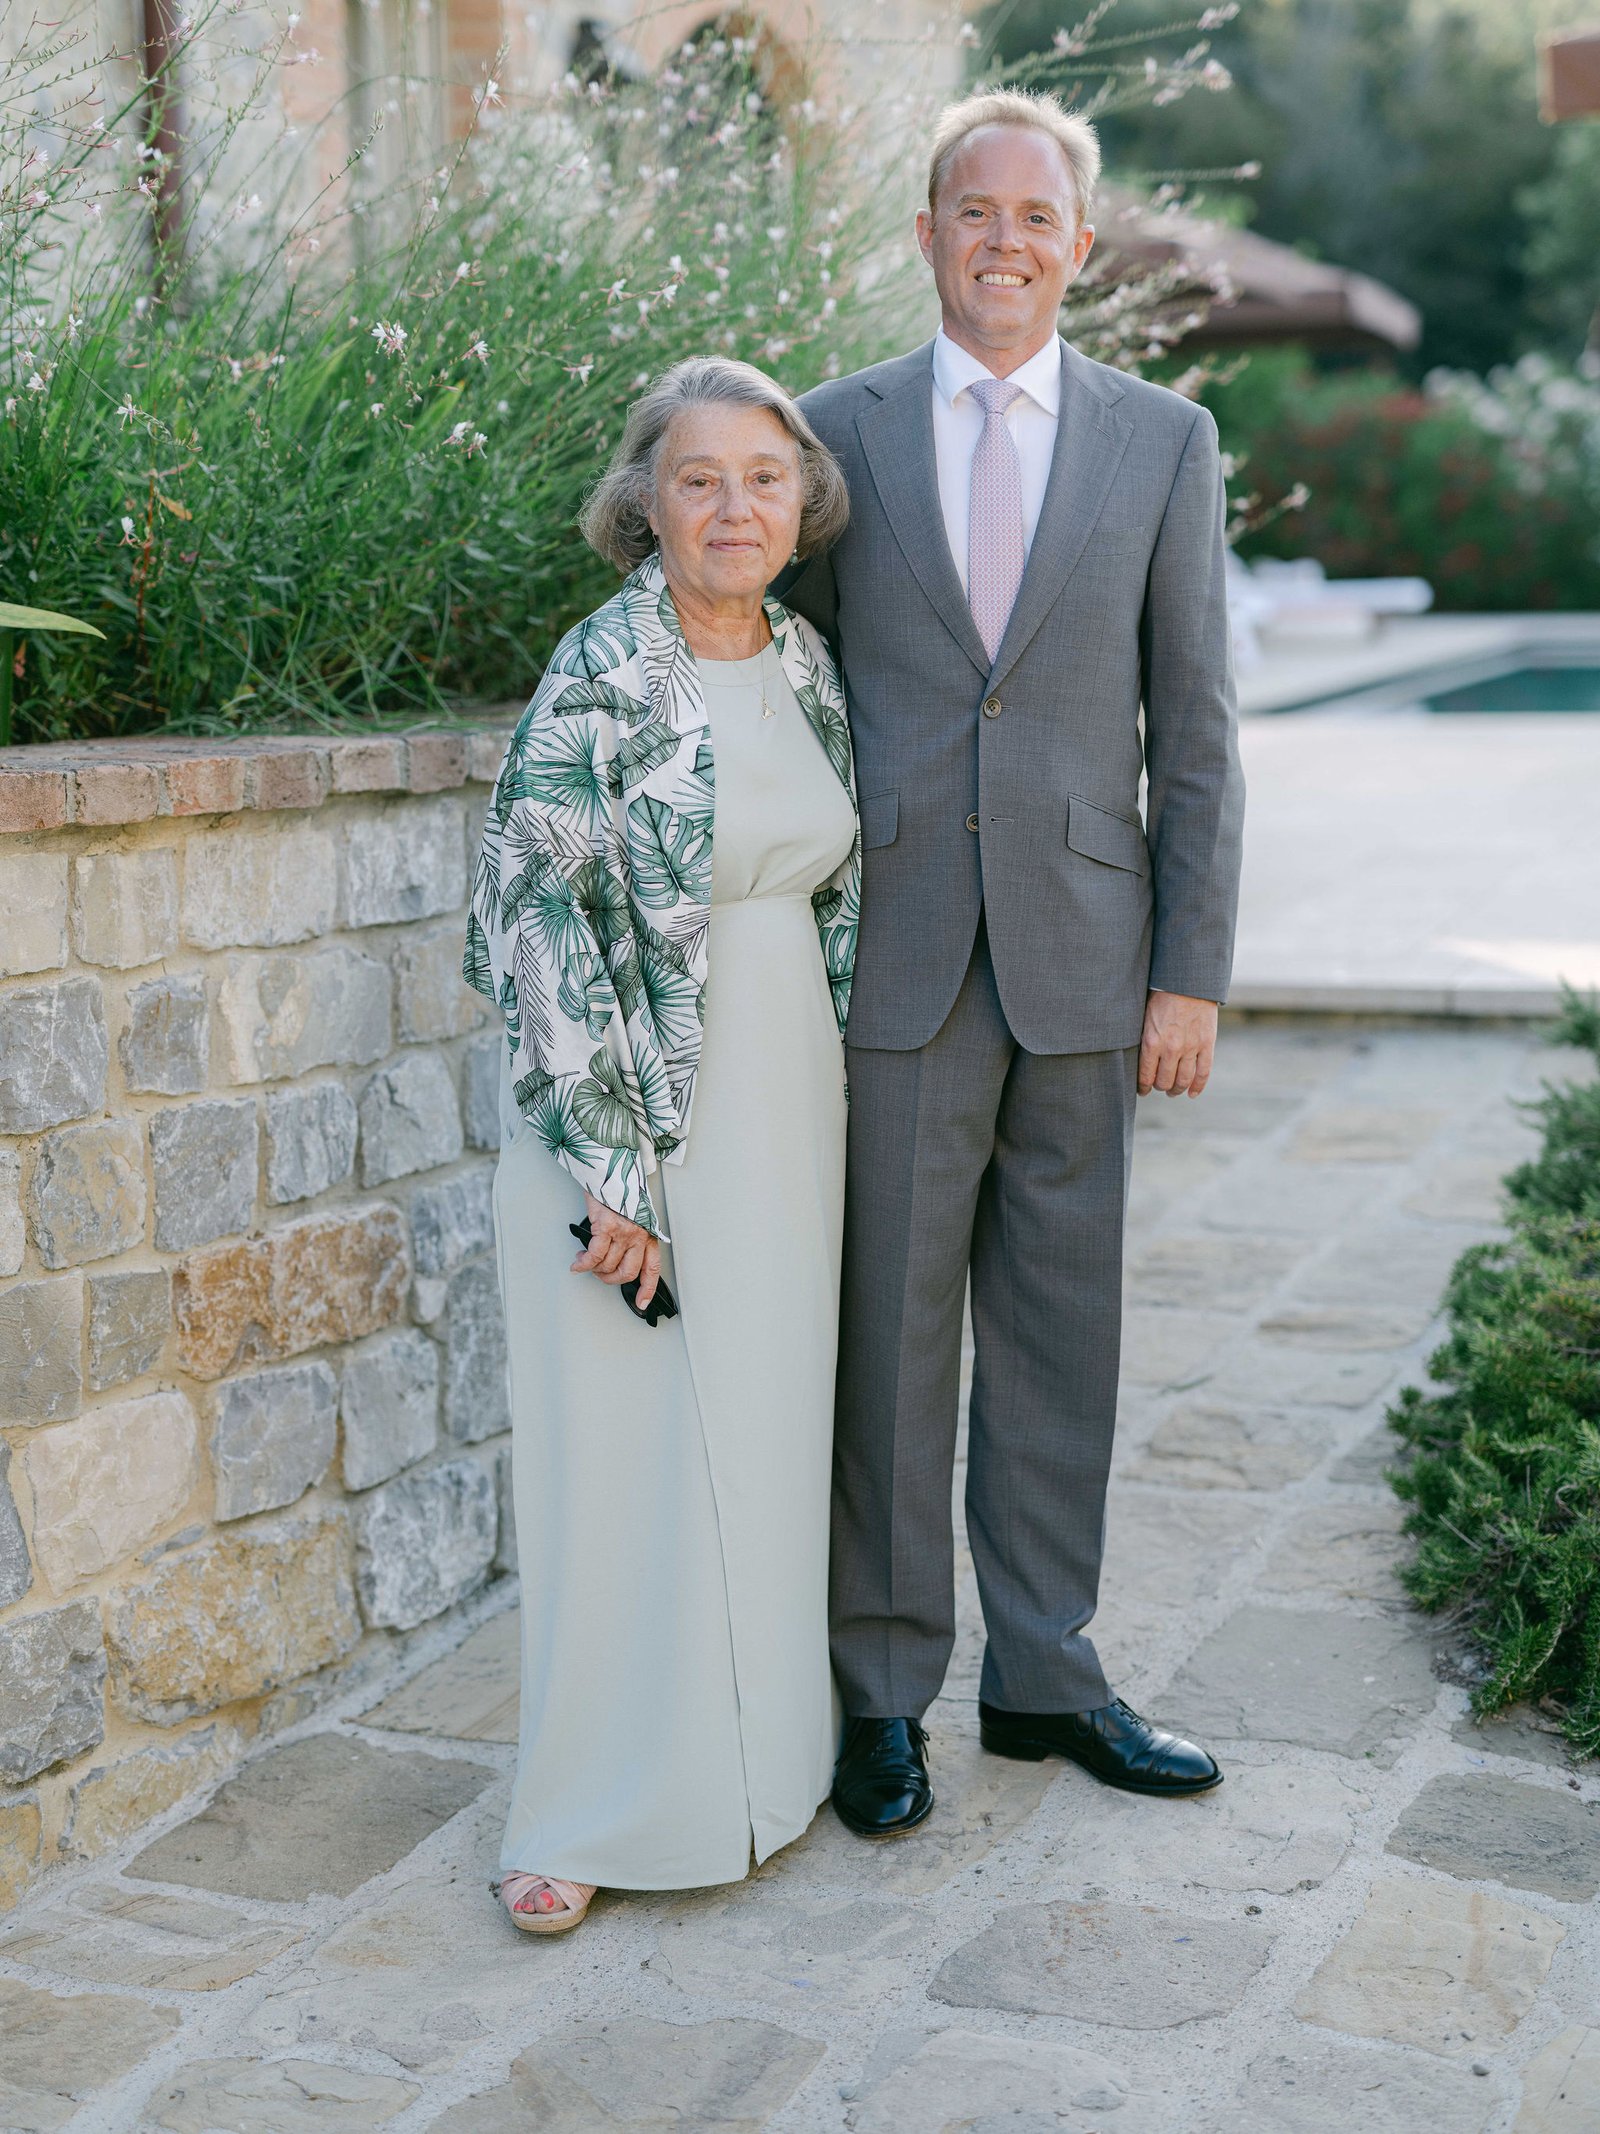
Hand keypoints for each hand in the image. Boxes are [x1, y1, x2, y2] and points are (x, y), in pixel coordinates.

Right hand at [571, 1189, 661, 1307]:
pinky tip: (578, 1263)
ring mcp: (624, 1231)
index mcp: (648, 1233)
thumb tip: (618, 1257)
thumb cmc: (620, 1189)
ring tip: (585, 1262)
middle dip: (610, 1280)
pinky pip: (594, 1255)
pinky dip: (583, 1264)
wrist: (610, 1166)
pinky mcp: (606, 1226)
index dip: (647, 1289)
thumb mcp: (633, 1214)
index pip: (652, 1268)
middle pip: (627, 1273)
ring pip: (607, 1265)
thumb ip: (631, 1236)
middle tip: (600, 1275)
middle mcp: (639, 1234)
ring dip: (592, 1269)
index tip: (641, 1303)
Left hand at [1138, 990, 1217, 1098]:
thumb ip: (1143, 1037)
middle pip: (1164, 1081)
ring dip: (1177, 1089)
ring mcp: (1190, 1047)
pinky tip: (1193, 1093)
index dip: (1143, 1087)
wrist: (1188, 980)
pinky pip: (1204, 1072)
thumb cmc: (1161, 995)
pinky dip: (1198, 1086)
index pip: (1145, 1075)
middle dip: (1160, 1087)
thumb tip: (1137, 1057)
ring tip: (1174, 1091)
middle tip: (1159, 1087)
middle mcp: (1170, 1048)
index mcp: (1151, 1041)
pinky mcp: (1207, 1044)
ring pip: (1183, 1080)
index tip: (1143, 1090)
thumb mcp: (1144, 1015)